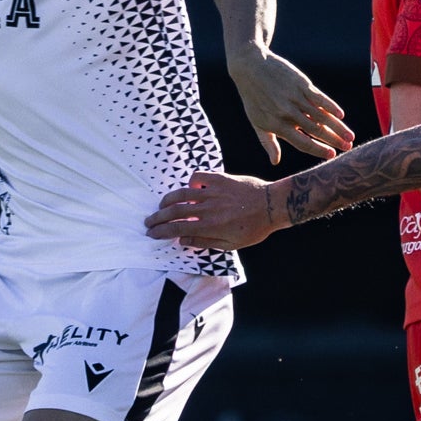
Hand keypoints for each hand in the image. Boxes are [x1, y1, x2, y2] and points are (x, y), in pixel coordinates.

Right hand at [147, 172, 283, 249]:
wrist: (272, 205)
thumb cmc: (254, 228)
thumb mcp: (231, 244)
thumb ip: (205, 242)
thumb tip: (182, 240)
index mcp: (210, 226)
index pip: (177, 228)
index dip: (161, 231)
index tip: (152, 233)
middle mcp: (208, 208)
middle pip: (174, 211)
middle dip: (158, 217)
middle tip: (149, 221)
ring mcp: (213, 191)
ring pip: (182, 194)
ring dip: (168, 200)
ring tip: (161, 206)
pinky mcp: (220, 178)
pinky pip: (198, 177)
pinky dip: (191, 182)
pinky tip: (190, 188)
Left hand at [226, 48, 355, 163]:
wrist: (250, 67)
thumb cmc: (253, 98)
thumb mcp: (257, 122)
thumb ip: (268, 143)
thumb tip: (275, 162)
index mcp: (278, 125)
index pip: (303, 142)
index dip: (319, 150)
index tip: (332, 155)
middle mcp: (288, 113)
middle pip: (317, 131)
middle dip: (334, 140)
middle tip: (348, 148)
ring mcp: (296, 98)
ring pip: (322, 116)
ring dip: (338, 127)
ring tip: (350, 137)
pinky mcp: (302, 84)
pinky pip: (320, 98)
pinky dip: (331, 107)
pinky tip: (341, 115)